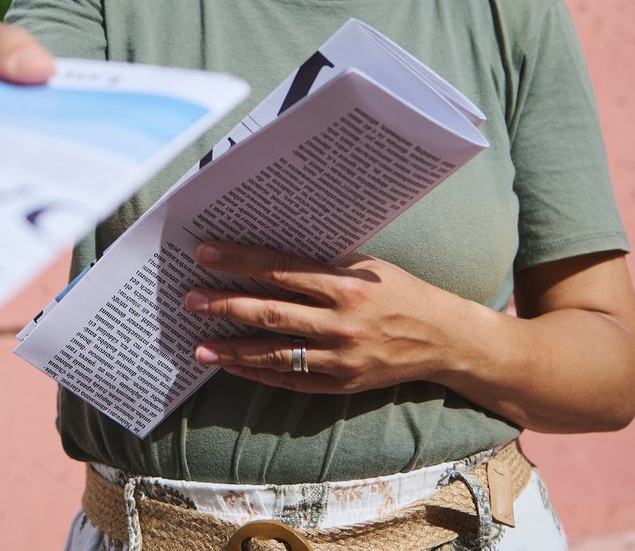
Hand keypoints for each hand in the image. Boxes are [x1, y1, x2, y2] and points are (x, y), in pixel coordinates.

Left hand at [183, 241, 464, 393]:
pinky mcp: (343, 384)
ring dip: (233, 348)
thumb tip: (267, 251)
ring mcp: (341, 357)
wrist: (442, 338)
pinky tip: (232, 365)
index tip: (205, 255)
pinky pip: (292, 382)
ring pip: (276, 354)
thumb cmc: (399, 291)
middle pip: (271, 313)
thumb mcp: (366, 265)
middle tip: (192, 299)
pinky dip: (258, 373)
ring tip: (198, 345)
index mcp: (346, 284)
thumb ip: (322, 263)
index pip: (280, 269)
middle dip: (226, 304)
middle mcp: (342, 322)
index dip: (240, 261)